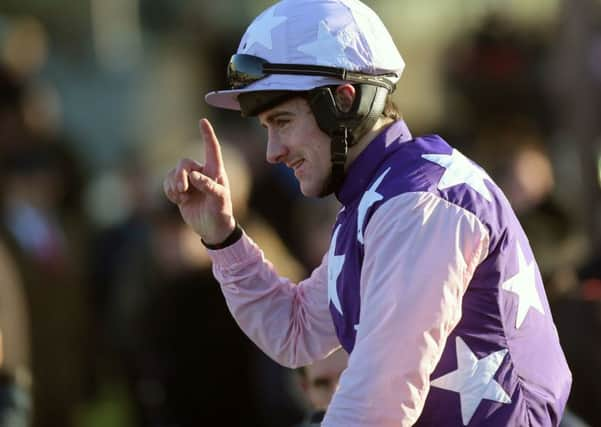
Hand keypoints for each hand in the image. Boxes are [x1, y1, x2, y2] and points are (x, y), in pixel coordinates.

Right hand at [163, 118, 235, 243]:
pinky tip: (176, 200)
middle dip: (180, 175)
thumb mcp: (218, 200)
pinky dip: (168, 190)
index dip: (207, 134)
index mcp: (215, 171)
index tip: (203, 121)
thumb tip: (193, 175)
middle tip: (182, 190)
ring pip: (173, 173)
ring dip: (173, 184)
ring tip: (180, 197)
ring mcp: (190, 181)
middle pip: (184, 163)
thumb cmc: (221, 213)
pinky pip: (167, 182)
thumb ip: (208, 186)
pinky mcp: (181, 190)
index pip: (212, 149)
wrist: (212, 230)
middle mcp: (202, 173)